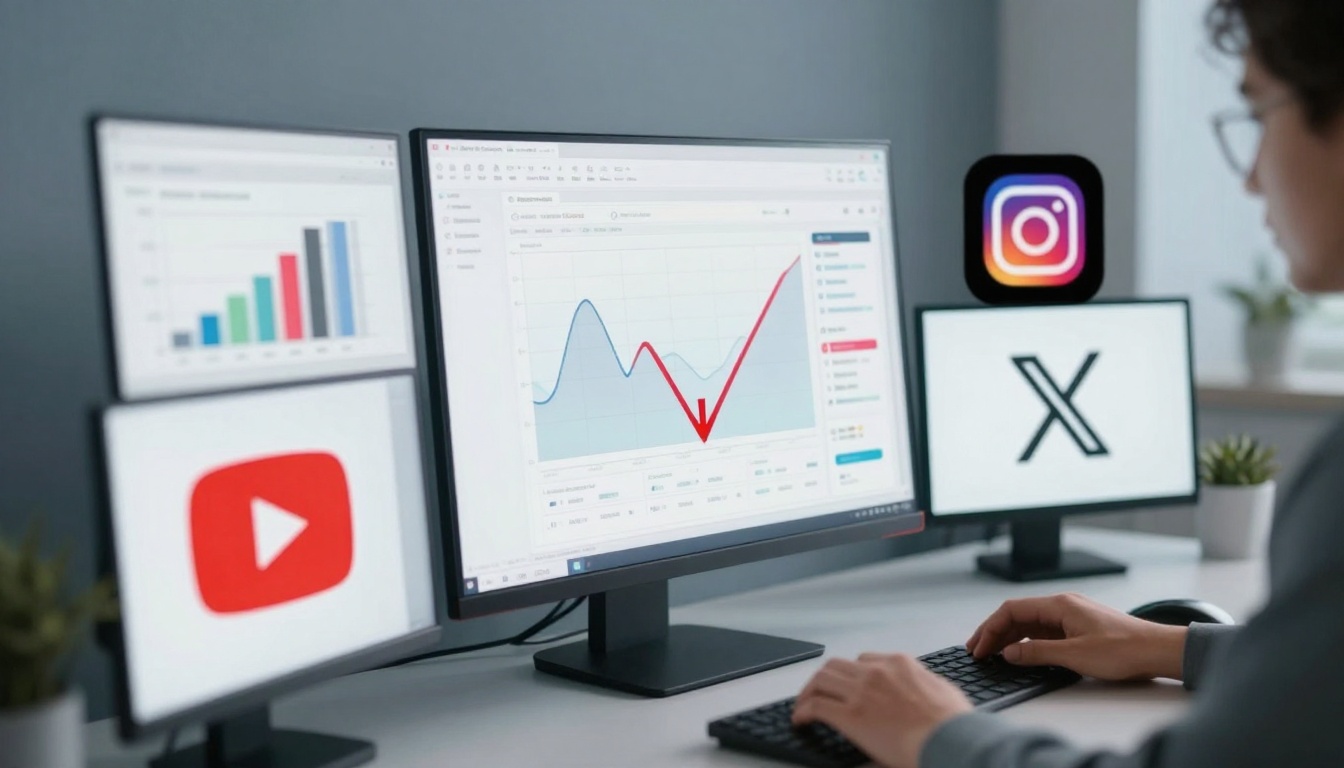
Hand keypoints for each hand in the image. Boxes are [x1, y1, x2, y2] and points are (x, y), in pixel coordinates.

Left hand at [791, 654, 972, 767]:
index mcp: (900, 664)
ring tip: (804, 705)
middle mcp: (877, 672)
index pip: (864, 660)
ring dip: (809, 691)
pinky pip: (816, 705)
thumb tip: (925, 689)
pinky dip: (803, 711)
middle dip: (825, 679)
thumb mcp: (944, 691)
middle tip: (819, 691)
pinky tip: (801, 720)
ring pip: (821, 679)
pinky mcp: (850, 715)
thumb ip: (926, 685)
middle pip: (837, 666)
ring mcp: (862, 691)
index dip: (852, 674)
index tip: (847, 685)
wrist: (950, 740)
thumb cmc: (953, 724)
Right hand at [966, 592, 1187, 680]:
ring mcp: (1071, 616)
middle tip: (978, 651)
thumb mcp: (1074, 655)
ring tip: (993, 654)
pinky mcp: (1079, 628)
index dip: (990, 628)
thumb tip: (1008, 653)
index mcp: (1059, 605)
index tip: (978, 647)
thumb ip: (1037, 653)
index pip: (1012, 610)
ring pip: (1030, 624)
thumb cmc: (1124, 650)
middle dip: (994, 632)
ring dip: (1009, 638)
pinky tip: (1021, 655)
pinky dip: (1028, 642)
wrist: (1157, 651)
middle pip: (1018, 615)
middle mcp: (1063, 606)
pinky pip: (1044, 631)